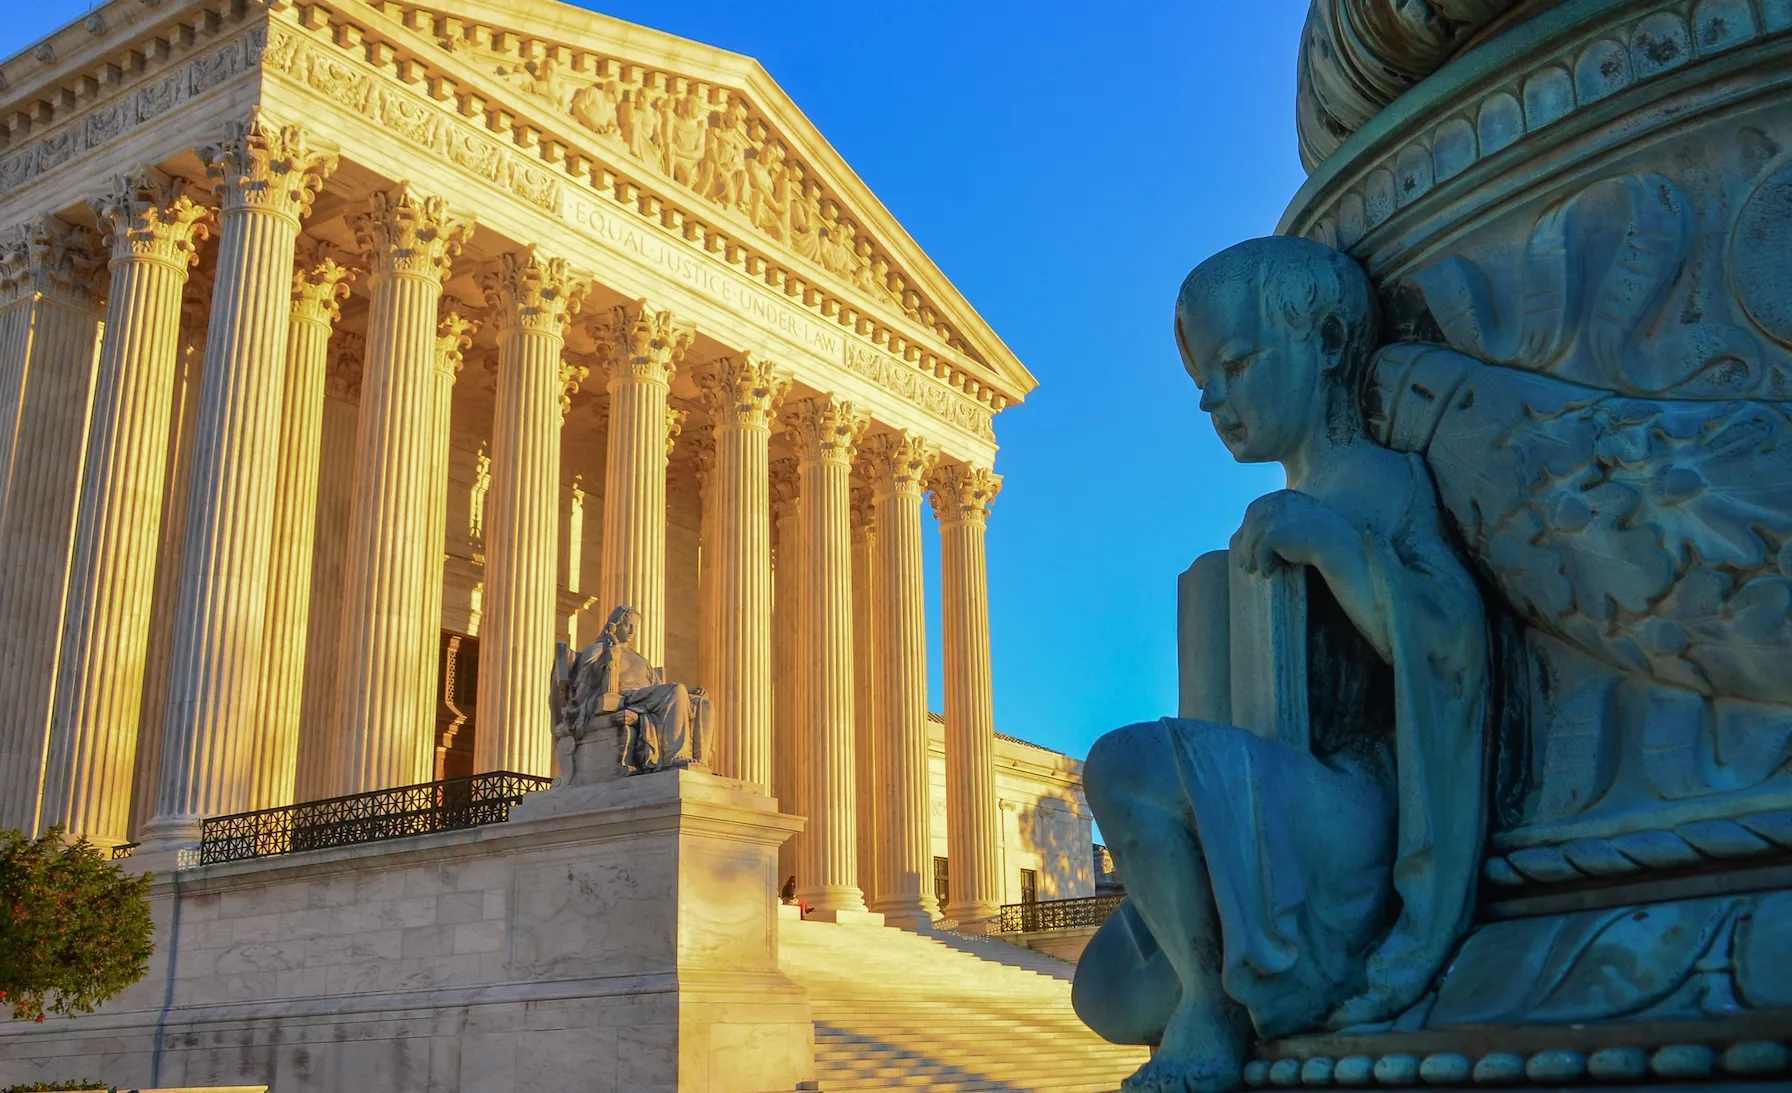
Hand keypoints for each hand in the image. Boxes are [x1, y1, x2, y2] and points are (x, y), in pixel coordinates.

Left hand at [1231, 489, 1353, 574]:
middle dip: (1244, 543)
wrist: (1345, 552)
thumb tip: (1236, 537)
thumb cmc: (1324, 544)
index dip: (1249, 530)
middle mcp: (1281, 500)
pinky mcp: (1277, 532)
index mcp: (1286, 496)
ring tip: (1254, 570)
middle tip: (1246, 565)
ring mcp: (1279, 515)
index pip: (1256, 509)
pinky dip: (1262, 562)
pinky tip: (1268, 574)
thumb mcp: (1298, 528)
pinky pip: (1260, 549)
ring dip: (1250, 555)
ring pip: (1252, 537)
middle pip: (1251, 521)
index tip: (1248, 549)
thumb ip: (1276, 525)